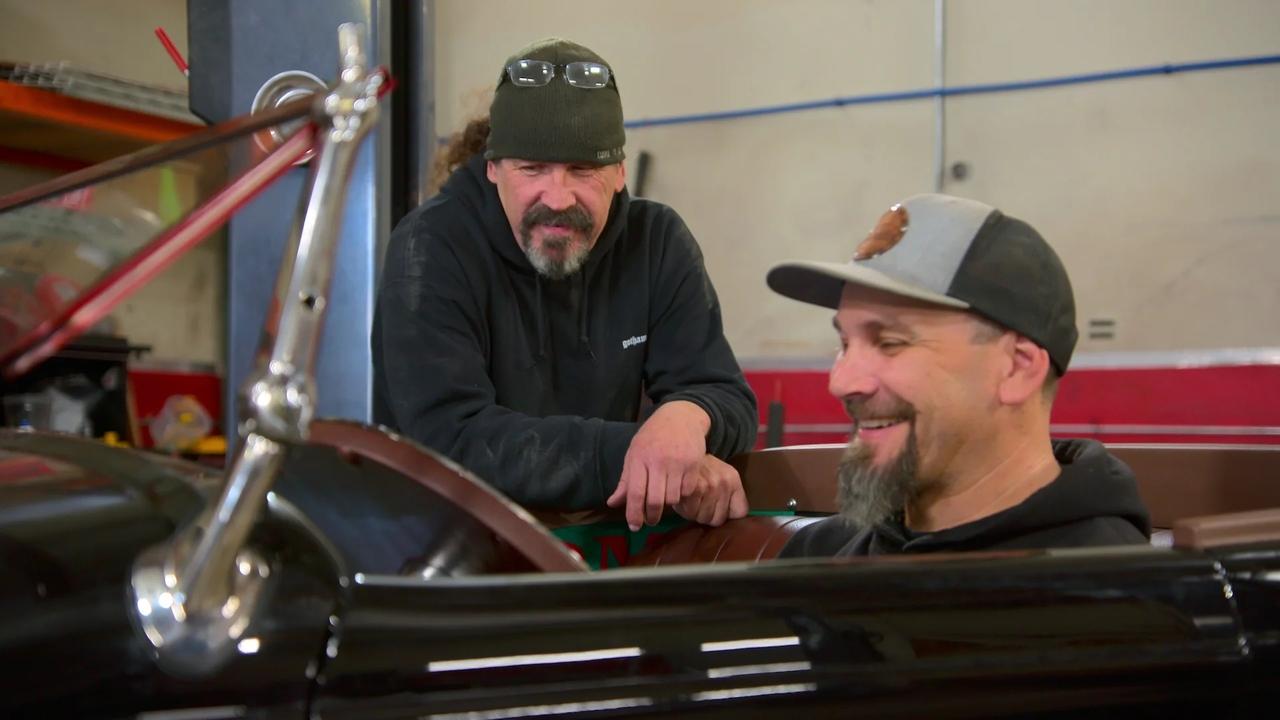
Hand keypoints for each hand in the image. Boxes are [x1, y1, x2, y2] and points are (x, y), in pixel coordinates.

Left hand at [606, 401, 708, 530]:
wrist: (680, 417)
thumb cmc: (652, 437)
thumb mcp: (634, 454)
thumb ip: (626, 480)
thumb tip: (612, 503)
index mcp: (639, 458)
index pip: (635, 493)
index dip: (634, 514)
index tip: (634, 527)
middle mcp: (658, 461)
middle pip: (656, 500)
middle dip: (652, 516)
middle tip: (651, 521)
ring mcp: (677, 462)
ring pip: (673, 498)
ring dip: (668, 504)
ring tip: (665, 499)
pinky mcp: (694, 464)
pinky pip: (687, 490)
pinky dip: (682, 494)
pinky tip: (678, 488)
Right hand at [672, 454, 749, 526]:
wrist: (680, 449)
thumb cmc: (699, 468)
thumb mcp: (718, 475)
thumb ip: (726, 496)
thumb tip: (726, 519)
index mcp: (733, 480)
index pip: (740, 512)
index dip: (727, 515)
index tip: (718, 511)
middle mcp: (724, 483)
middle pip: (718, 519)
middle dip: (707, 515)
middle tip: (699, 504)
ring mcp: (710, 486)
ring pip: (703, 518)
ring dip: (694, 513)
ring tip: (690, 500)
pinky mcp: (695, 489)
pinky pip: (690, 513)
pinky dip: (684, 509)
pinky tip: (683, 499)